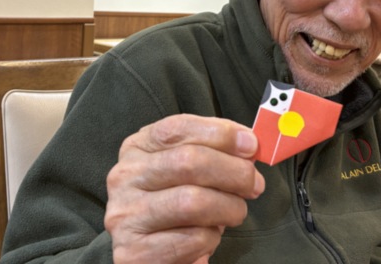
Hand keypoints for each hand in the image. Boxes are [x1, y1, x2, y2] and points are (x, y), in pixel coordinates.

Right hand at [105, 114, 264, 263]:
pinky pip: (191, 239)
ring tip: (235, 212)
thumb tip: (248, 147)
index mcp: (137, 147)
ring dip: (229, 208)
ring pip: (193, 202)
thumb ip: (211, 151)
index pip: (178, 129)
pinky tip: (208, 236)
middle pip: (189, 162)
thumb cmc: (171, 202)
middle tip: (255, 185)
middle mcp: (125, 177)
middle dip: (234, 172)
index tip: (251, 145)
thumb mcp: (182, 168)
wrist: (141, 251)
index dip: (221, 134)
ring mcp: (126, 214)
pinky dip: (211, 238)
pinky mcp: (135, 252)